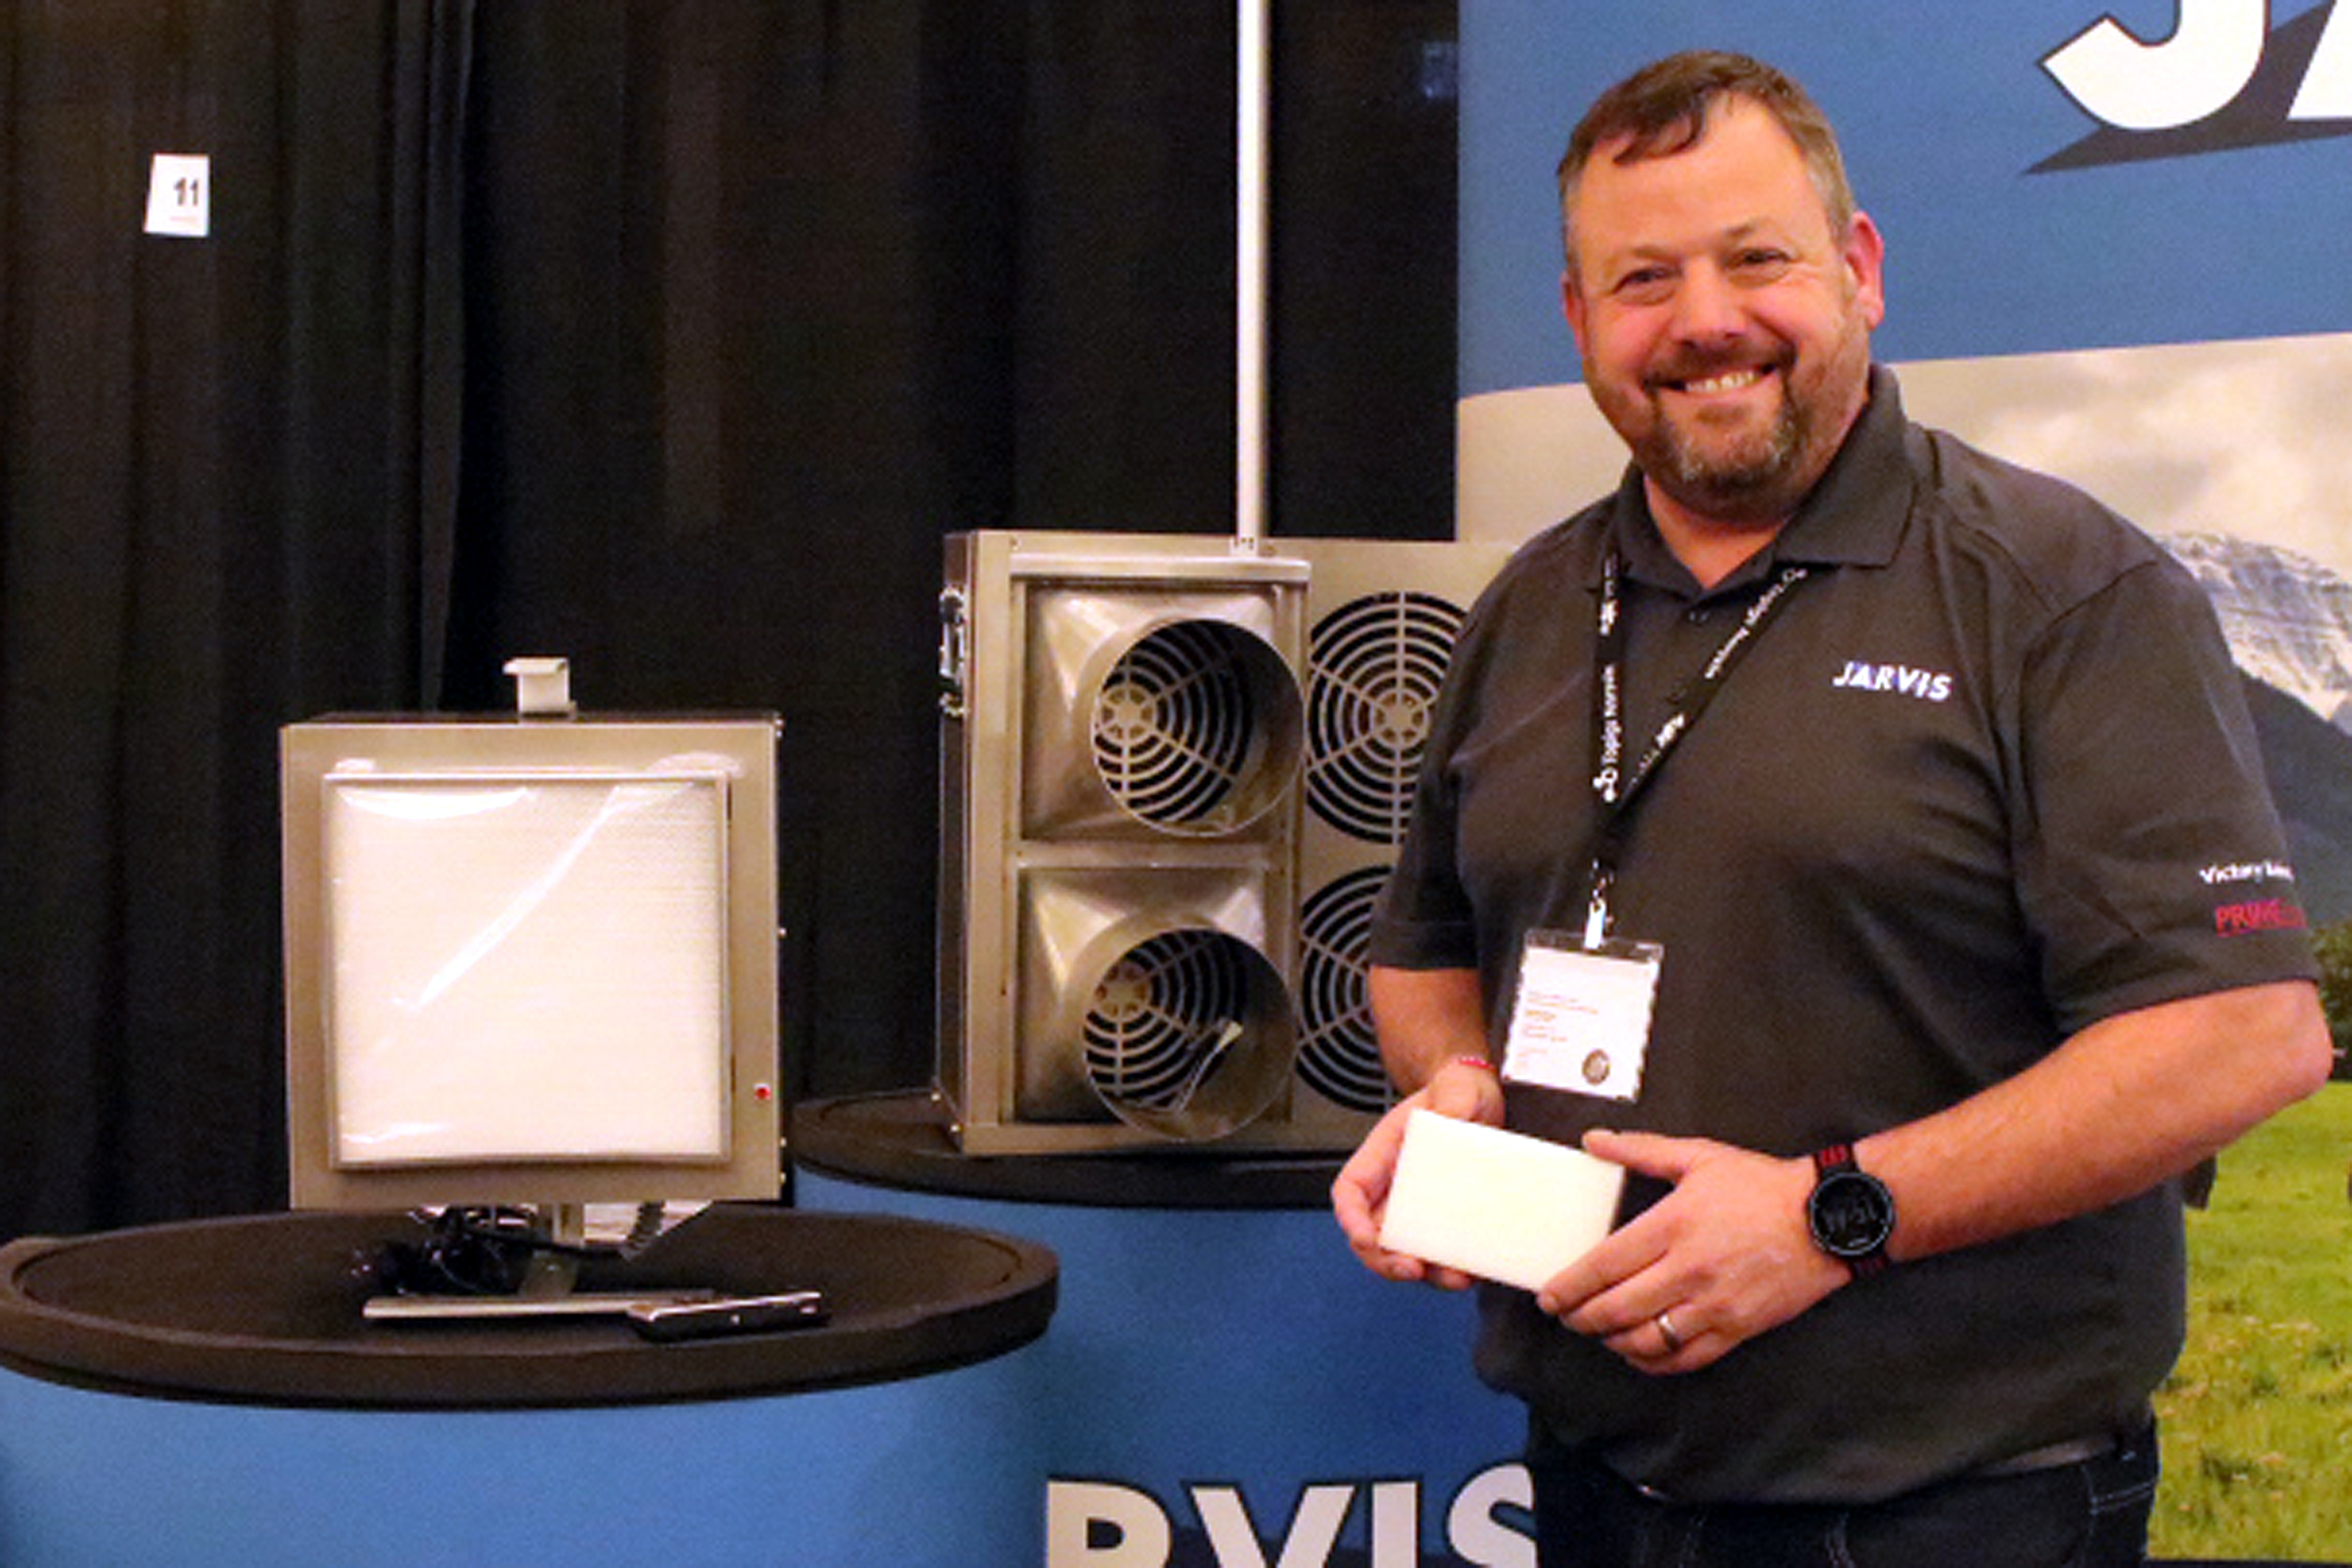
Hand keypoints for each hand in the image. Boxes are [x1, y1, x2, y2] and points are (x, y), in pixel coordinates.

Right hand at [1331, 1060, 1503, 1289]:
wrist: (1481, 1100)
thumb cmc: (1457, 1092)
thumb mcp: (1455, 1091)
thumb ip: (1450, 1103)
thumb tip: (1450, 1117)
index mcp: (1383, 1155)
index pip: (1350, 1191)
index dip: (1351, 1218)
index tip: (1365, 1237)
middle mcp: (1395, 1187)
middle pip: (1372, 1233)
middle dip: (1385, 1259)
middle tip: (1412, 1269)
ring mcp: (1420, 1206)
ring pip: (1406, 1250)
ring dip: (1425, 1272)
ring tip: (1454, 1278)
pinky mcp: (1448, 1218)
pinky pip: (1440, 1250)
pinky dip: (1449, 1266)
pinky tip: (1472, 1271)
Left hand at [1536, 1129, 1846, 1373]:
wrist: (1827, 1217)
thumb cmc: (1762, 1185)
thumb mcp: (1699, 1155)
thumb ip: (1641, 1150)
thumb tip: (1593, 1141)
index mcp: (1672, 1226)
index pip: (1603, 1265)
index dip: (1568, 1287)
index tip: (1548, 1297)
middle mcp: (1688, 1270)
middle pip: (1616, 1309)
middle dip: (1581, 1318)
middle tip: (1565, 1316)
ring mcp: (1713, 1305)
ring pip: (1646, 1340)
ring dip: (1612, 1341)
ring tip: (1598, 1332)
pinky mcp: (1737, 1328)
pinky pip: (1685, 1358)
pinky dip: (1653, 1361)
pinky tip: (1638, 1352)